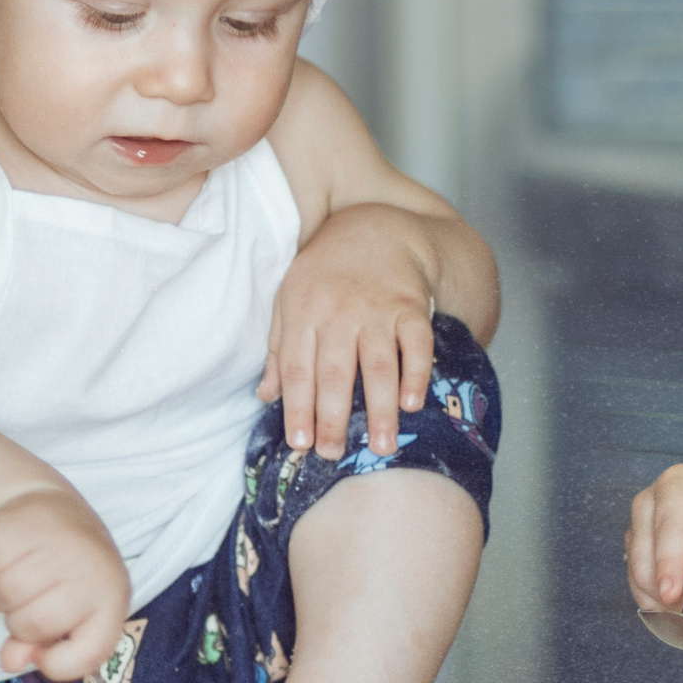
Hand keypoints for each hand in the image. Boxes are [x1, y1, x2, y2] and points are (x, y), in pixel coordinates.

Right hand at [0, 490, 131, 680]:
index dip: (55, 664)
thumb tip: (11, 662)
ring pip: (5, 595)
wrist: (54, 512)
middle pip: (34, 624)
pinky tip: (8, 555)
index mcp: (112, 600)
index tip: (42, 650)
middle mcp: (92, 570)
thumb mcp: (68, 614)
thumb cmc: (66, 575)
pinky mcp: (22, 522)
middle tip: (30, 601)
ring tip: (20, 575)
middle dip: (20, 623)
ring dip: (1, 594)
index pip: (86, 654)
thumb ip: (42, 646)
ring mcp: (59, 542)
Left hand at [262, 205, 439, 459]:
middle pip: (334, 372)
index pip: (297, 368)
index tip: (301, 443)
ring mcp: (377, 310)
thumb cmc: (326, 272)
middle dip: (333, 418)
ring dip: (378, 408)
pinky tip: (412, 404)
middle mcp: (338, 312)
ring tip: (380, 446)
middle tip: (333, 455)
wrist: (377, 227)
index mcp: (303, 313)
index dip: (298, 407)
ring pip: (377, 365)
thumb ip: (278, 349)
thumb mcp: (290, 300)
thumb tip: (265, 397)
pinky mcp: (411, 307)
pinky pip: (416, 345)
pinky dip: (416, 375)